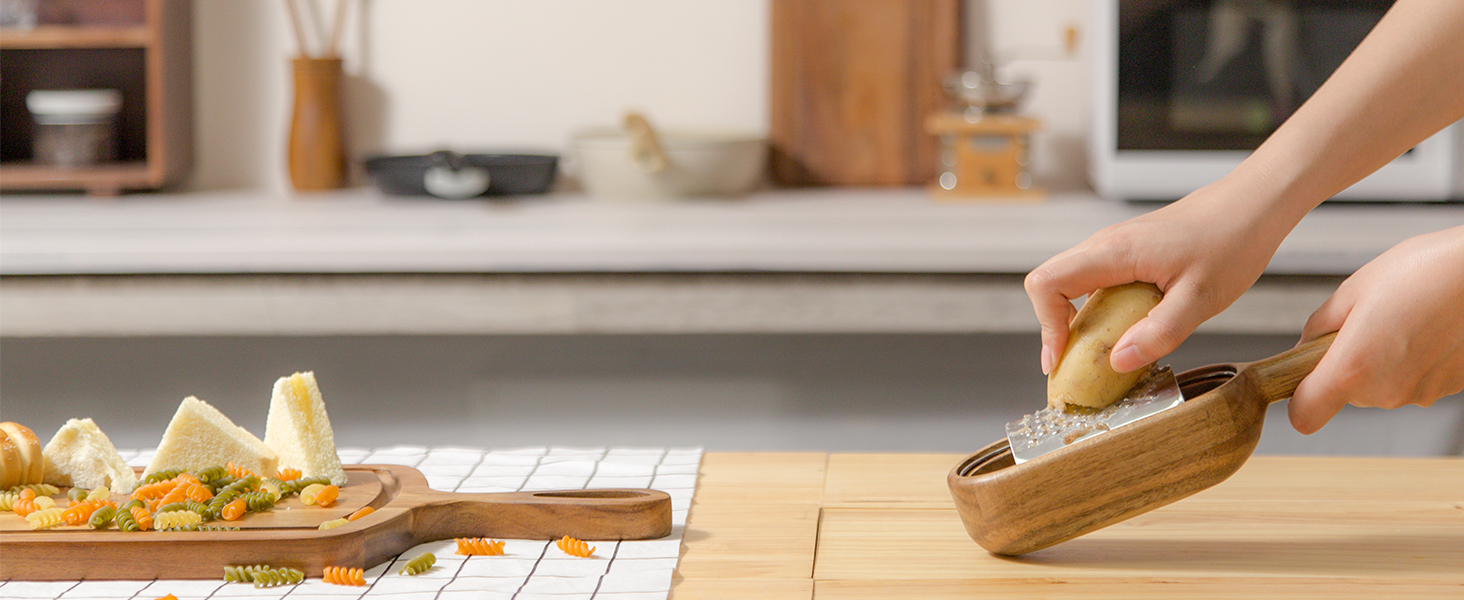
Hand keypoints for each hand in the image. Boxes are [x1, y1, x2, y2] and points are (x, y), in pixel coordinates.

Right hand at [1024, 179, 1290, 374]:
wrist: (1253, 204)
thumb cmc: (1232, 239)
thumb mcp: (1201, 298)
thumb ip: (1159, 332)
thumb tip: (1118, 362)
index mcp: (1113, 252)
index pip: (1046, 283)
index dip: (1046, 325)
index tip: (1063, 359)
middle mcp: (1105, 245)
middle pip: (1050, 285)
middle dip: (1056, 328)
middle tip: (1078, 365)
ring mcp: (1115, 247)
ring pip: (1073, 284)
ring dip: (1079, 321)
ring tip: (1103, 353)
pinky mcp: (1129, 252)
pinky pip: (1097, 282)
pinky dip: (1100, 311)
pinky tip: (1128, 329)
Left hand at [1289, 225, 1463, 433]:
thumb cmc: (1426, 272)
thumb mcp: (1354, 289)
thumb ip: (1319, 326)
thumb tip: (1305, 347)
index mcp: (1353, 368)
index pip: (1305, 414)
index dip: (1299, 397)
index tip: (1302, 375)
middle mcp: (1386, 391)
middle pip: (1345, 393)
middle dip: (1345, 363)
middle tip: (1366, 323)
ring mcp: (1420, 394)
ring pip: (1380, 386)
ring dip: (1382, 362)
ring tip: (1402, 320)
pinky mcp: (1448, 389)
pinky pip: (1412, 381)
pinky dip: (1413, 362)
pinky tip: (1427, 329)